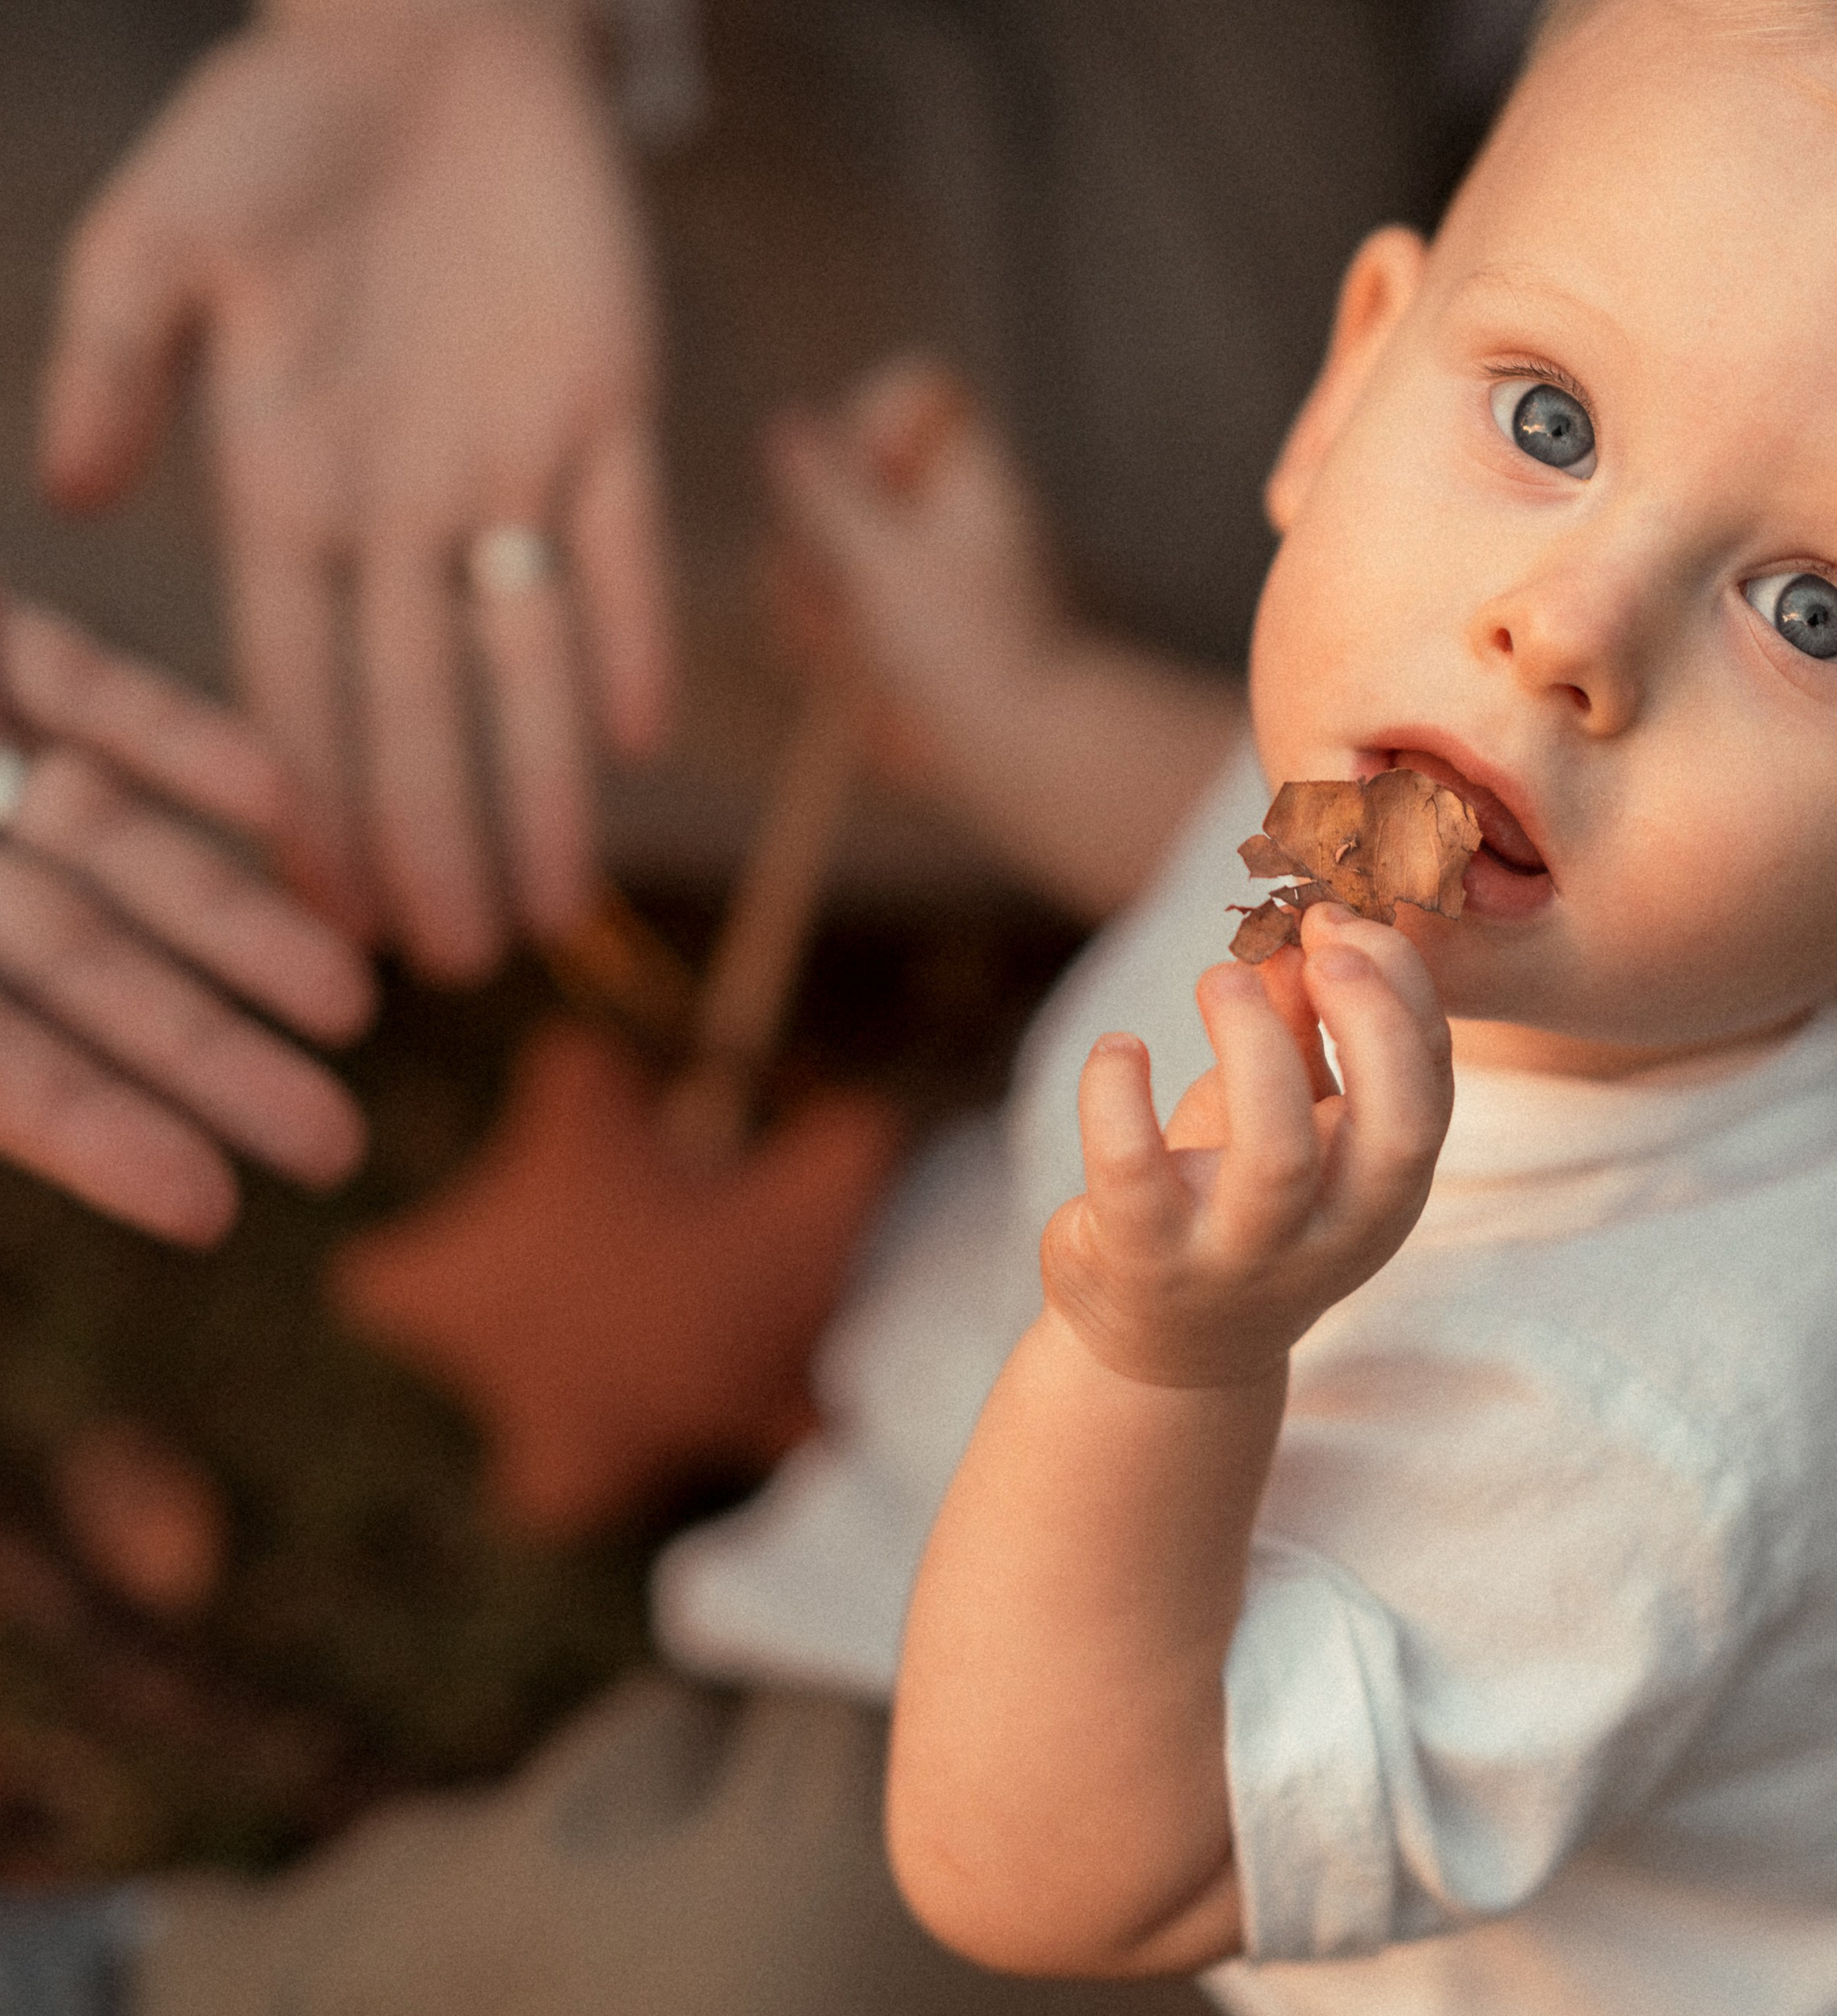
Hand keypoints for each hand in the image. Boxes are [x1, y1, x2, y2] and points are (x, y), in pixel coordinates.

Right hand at [0, 598, 372, 1245]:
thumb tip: (3, 1105)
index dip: (98, 1136)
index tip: (217, 1211)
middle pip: (87, 980)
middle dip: (211, 1060)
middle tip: (340, 1152)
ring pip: (114, 851)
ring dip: (231, 919)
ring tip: (354, 1004)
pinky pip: (80, 691)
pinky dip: (168, 733)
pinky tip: (278, 795)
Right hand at [40, 11, 674, 980]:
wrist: (431, 40)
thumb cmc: (279, 130)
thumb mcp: (160, 240)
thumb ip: (113, 366)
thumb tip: (62, 495)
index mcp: (290, 487)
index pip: (299, 681)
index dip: (316, 800)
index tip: (327, 913)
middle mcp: (405, 509)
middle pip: (423, 709)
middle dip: (439, 837)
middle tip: (460, 964)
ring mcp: (511, 470)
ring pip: (531, 663)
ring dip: (546, 785)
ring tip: (559, 908)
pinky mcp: (610, 417)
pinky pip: (625, 549)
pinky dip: (632, 633)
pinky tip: (636, 737)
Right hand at [762, 355, 1063, 792]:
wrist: (1012, 753)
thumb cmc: (963, 648)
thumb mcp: (884, 558)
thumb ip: (830, 491)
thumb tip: (789, 425)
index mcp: (965, 478)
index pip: (912, 394)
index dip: (868, 422)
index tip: (861, 477)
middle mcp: (940, 519)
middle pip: (842, 479)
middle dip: (817, 535)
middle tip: (836, 582)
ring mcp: (916, 579)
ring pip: (822, 554)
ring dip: (811, 600)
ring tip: (844, 647)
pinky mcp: (894, 637)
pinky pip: (830, 618)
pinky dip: (822, 645)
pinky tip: (838, 678)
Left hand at [1042, 903, 1452, 1390]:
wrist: (1163, 1351)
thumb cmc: (1238, 1205)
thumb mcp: (1291, 1125)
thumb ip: (1304, 1034)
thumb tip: (1304, 935)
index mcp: (1383, 1194)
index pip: (1432, 1088)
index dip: (1402, 993)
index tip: (1342, 922)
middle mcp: (1330, 1236)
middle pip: (1398, 1131)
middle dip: (1373, 1023)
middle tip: (1318, 943)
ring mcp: (1239, 1255)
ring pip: (1276, 1156)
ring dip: (1254, 1044)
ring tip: (1222, 976)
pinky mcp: (1145, 1259)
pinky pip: (1133, 1171)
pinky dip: (1119, 1095)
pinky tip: (1119, 1048)